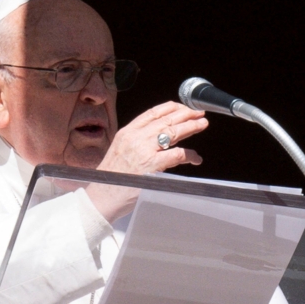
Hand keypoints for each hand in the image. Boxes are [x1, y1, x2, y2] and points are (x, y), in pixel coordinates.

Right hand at [86, 102, 208, 219]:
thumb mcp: (119, 151)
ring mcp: (144, 150)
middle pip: (165, 120)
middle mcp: (135, 138)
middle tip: (198, 113)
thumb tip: (156, 137)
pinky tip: (196, 158)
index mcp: (127, 132)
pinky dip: (190, 155)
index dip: (170, 108)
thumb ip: (136, 142)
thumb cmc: (111, 179)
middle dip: (185, 114)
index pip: (152, 113)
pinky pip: (177, 155)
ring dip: (191, 127)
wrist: (101, 196)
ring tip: (202, 124)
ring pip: (173, 132)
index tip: (181, 107)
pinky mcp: (152, 165)